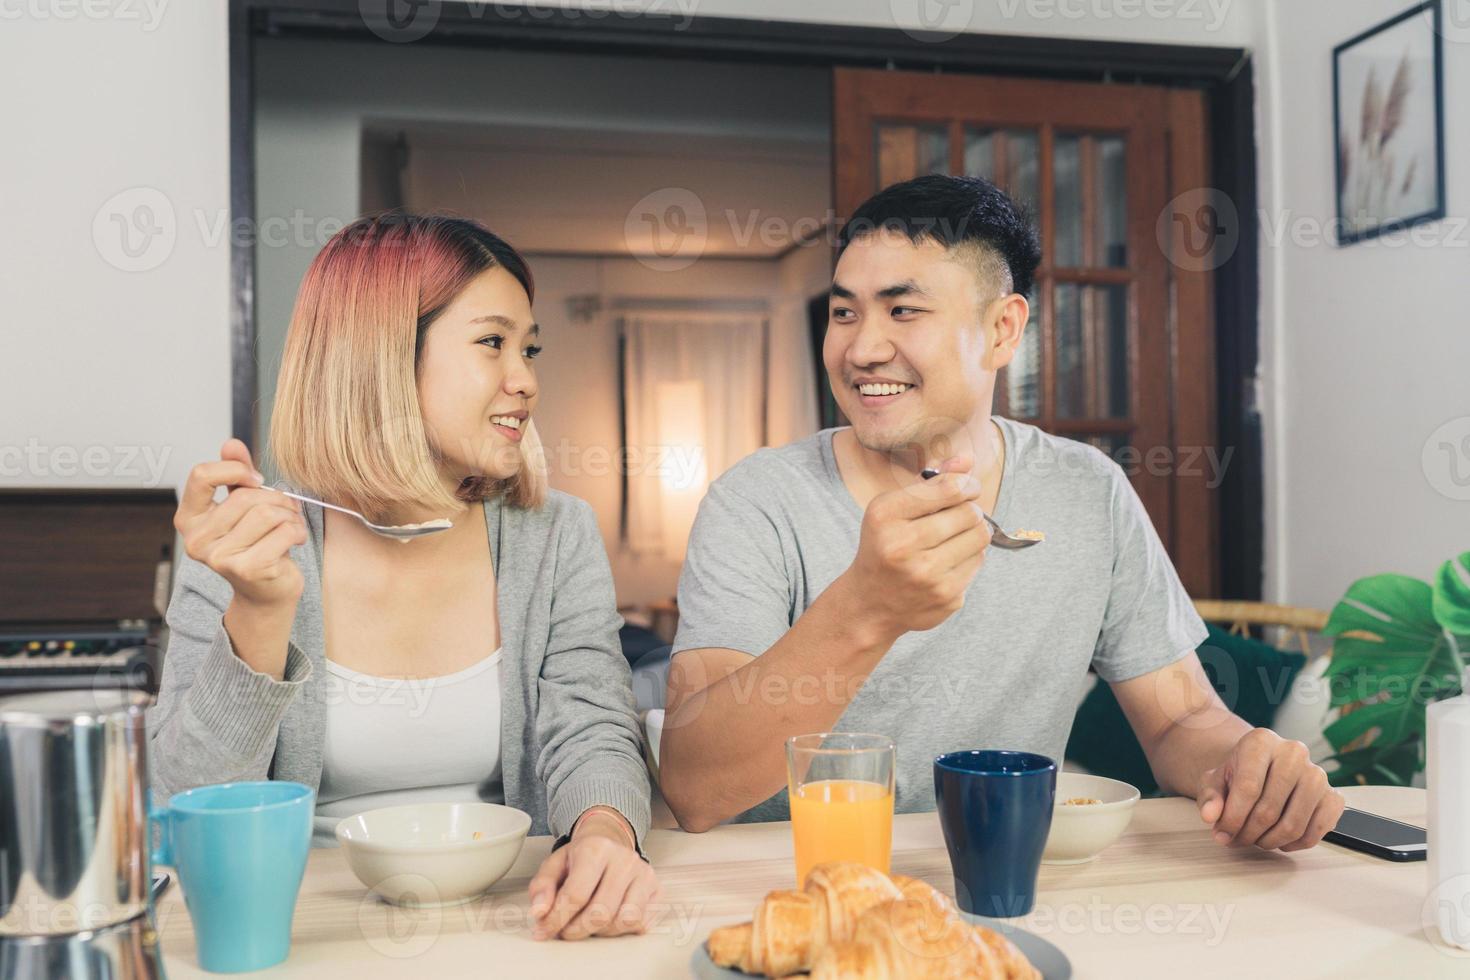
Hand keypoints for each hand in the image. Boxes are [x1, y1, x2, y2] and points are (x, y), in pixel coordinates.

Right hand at [175, 439, 306, 608]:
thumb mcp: (242, 505)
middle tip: (284, 510)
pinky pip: (284, 531)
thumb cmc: (255, 544)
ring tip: (289, 525)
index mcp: (189, 519)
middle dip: (275, 498)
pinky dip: (298, 531)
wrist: (267, 592)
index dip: (235, 469)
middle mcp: (197, 540)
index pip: (201, 474)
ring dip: (289, 515)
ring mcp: (220, 557)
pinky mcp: (248, 569)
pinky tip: (294, 540)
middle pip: (245, 496)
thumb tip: (231, 444)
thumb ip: (236, 473)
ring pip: (267, 512)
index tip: (255, 479)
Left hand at [528, 808, 658, 940]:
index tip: (544, 930)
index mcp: (596, 848)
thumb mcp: (554, 865)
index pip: (575, 895)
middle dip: (577, 930)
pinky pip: (640, 924)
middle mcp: (624, 859)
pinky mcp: (657, 889)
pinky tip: (609, 919)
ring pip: (622, 921)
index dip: (556, 920)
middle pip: (600, 913)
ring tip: (588, 922)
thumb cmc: (580, 858)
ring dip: (600, 931)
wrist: (609, 842)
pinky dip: (621, 929)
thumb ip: (542, 888)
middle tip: (565, 931)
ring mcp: (644, 874)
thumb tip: (539, 913)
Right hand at [843, 455, 988, 635]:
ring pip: (980, 537)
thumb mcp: (893, 508)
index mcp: (885, 516)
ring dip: (974, 531)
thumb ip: (931, 482)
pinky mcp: (945, 597)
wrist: (871, 603)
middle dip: (969, 509)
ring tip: (956, 535)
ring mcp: (925, 575)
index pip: (949, 489)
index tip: (967, 487)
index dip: (967, 484)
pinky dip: (970, 556)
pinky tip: (949, 560)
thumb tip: (967, 460)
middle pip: (969, 513)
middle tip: (958, 514)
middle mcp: (902, 546)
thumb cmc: (885, 545)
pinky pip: (978, 562)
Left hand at [1196, 728, 1344, 851]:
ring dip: (1270, 842)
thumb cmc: (1239, 773)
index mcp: (1261, 741)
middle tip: (1237, 840)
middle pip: (1269, 809)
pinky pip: (1317, 832)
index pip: (1248, 788)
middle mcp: (1294, 752)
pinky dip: (1295, 844)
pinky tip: (1279, 840)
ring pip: (1293, 825)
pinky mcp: (1333, 796)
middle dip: (1248, 833)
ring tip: (1255, 840)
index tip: (1222, 833)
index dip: (1233, 818)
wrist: (1263, 767)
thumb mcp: (1215, 780)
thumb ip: (1210, 797)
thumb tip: (1210, 816)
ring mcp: (1318, 774)